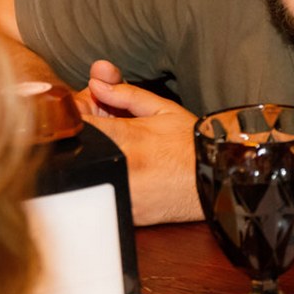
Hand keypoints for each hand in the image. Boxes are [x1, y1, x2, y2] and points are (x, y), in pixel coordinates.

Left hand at [78, 61, 200, 224]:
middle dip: (85, 138)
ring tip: (123, 156)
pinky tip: (130, 175)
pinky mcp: (125, 213)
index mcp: (126, 138)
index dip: (78, 115)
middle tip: (110, 136)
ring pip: (84, 175)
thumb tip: (97, 80)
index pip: (75, 122)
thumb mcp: (163, 110)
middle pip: (75, 149)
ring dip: (94, 162)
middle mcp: (118, 167)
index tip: (92, 114)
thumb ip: (125, 94)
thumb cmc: (192, 144)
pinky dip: (106, 183)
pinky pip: (100, 196)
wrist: (219, 180)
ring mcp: (120, 193)